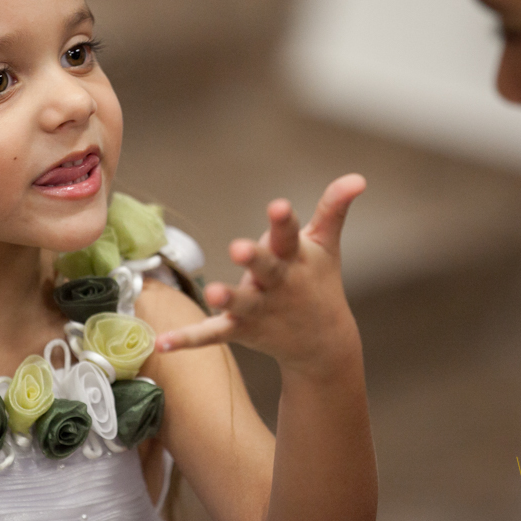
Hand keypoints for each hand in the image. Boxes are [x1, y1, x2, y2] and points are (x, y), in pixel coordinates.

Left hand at [156, 174, 364, 370]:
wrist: (324, 344)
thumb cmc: (319, 282)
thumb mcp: (326, 245)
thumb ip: (333, 209)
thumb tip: (358, 177)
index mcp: (295, 258)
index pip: (289, 235)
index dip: (283, 220)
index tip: (278, 205)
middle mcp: (278, 284)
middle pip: (266, 269)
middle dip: (254, 258)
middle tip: (239, 247)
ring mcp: (259, 309)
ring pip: (241, 303)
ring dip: (227, 299)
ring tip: (212, 292)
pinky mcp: (241, 329)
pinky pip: (212, 334)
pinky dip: (188, 339)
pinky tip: (163, 343)